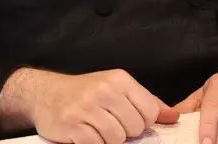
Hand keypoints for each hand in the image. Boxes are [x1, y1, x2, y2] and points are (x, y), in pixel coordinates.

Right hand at [0, 68, 177, 143]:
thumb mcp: (116, 88)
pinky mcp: (73, 125)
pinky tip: (86, 134)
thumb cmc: (84, 92)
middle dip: (125, 133)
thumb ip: (146, 102)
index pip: (150, 111)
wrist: (45, 93)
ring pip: (117, 139)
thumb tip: (172, 116)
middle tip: (110, 124)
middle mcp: (104, 90)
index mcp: (119, 79)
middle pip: (135, 128)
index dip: (143, 122)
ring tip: (97, 129)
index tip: (130, 120)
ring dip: (109, 140)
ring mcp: (87, 107)